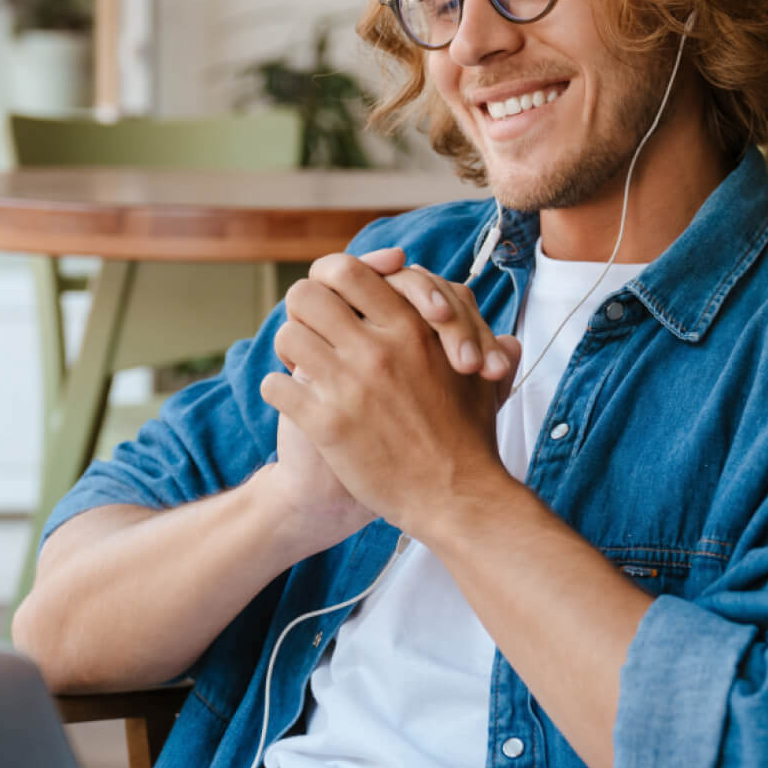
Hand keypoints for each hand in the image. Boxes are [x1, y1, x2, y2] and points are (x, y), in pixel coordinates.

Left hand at [260, 254, 519, 538]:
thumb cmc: (469, 438)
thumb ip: (477, 339)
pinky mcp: (328, 425)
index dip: (328, 278)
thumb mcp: (480, 377)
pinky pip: (276, 386)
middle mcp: (378, 350)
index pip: (347, 270)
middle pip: (305, 295)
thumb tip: (491, 323)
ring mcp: (351, 386)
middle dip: (301, 310)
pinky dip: (278, 391)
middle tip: (311, 330)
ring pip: (287, 337)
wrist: (454, 497)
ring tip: (302, 367)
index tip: (332, 297)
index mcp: (412, 328)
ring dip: (289, 351)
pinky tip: (295, 400)